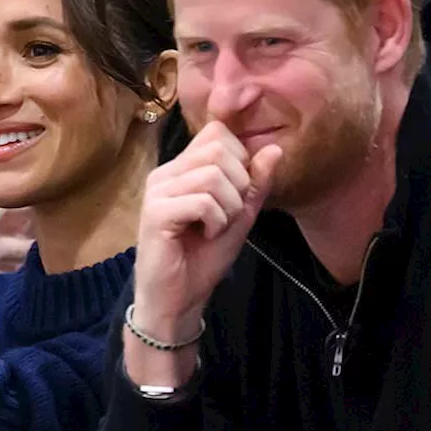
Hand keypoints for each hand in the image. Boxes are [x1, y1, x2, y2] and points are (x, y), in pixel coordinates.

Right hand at [131, 121, 281, 341]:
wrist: (180, 298)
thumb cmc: (205, 256)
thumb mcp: (242, 215)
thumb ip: (256, 182)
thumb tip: (275, 148)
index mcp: (183, 167)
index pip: (217, 132)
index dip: (241, 159)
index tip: (237, 193)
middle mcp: (166, 172)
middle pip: (218, 149)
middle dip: (239, 184)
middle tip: (228, 214)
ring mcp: (157, 191)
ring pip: (213, 175)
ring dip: (229, 208)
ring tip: (216, 228)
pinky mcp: (155, 212)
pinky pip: (202, 201)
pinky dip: (216, 222)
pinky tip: (206, 236)